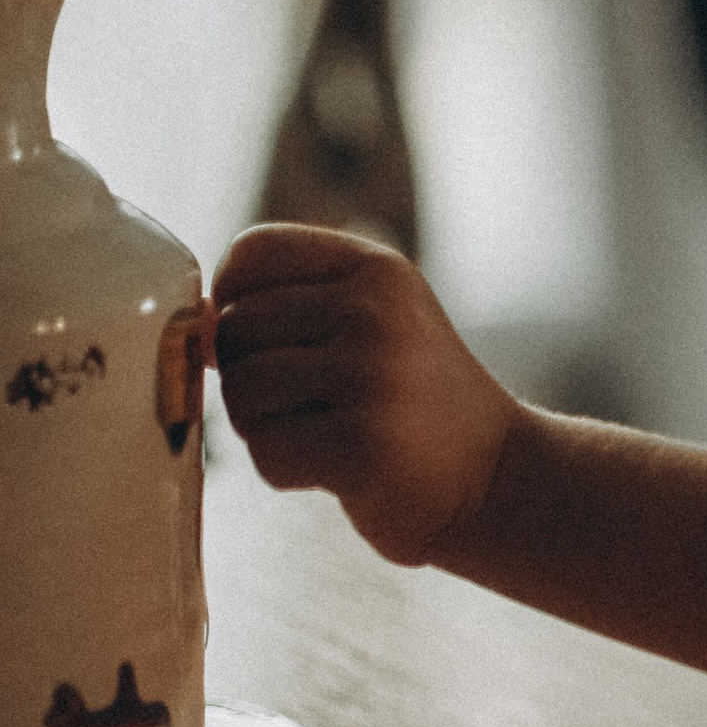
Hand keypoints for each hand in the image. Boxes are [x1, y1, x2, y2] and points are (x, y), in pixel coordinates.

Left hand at [212, 224, 517, 566]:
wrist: (495, 476)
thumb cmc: (415, 399)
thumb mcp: (377, 319)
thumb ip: (291, 304)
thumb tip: (192, 327)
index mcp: (376, 268)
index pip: (251, 251)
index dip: (231, 296)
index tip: (263, 337)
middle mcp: (375, 311)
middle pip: (234, 329)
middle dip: (249, 375)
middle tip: (307, 402)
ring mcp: (370, 376)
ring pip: (242, 393)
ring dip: (265, 426)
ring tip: (324, 431)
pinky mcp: (360, 445)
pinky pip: (265, 453)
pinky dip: (287, 471)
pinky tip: (337, 468)